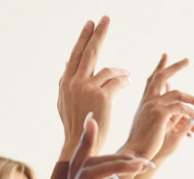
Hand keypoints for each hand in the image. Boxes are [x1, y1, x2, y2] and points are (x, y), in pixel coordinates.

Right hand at [57, 17, 131, 161]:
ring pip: (107, 70)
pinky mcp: (101, 96)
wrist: (81, 145)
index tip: (91, 24)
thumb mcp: (65, 102)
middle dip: (98, 34)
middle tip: (105, 18)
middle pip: (88, 52)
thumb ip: (67, 82)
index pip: (75, 55)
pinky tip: (128, 81)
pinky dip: (123, 80)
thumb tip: (66, 63)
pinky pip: (116, 81)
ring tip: (126, 74)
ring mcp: (87, 89)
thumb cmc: (76, 125)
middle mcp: (73, 83)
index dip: (84, 38)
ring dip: (119, 71)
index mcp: (65, 83)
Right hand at [119, 54, 193, 178]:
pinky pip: (181, 108)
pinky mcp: (160, 113)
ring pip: (179, 94)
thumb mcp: (159, 127)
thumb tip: (184, 114)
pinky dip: (191, 113)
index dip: (160, 68)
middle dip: (175, 66)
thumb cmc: (146, 144)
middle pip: (162, 77)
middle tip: (187, 60)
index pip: (152, 80)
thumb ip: (170, 117)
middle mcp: (148, 100)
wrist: (136, 153)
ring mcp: (153, 105)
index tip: (166, 57)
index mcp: (145, 102)